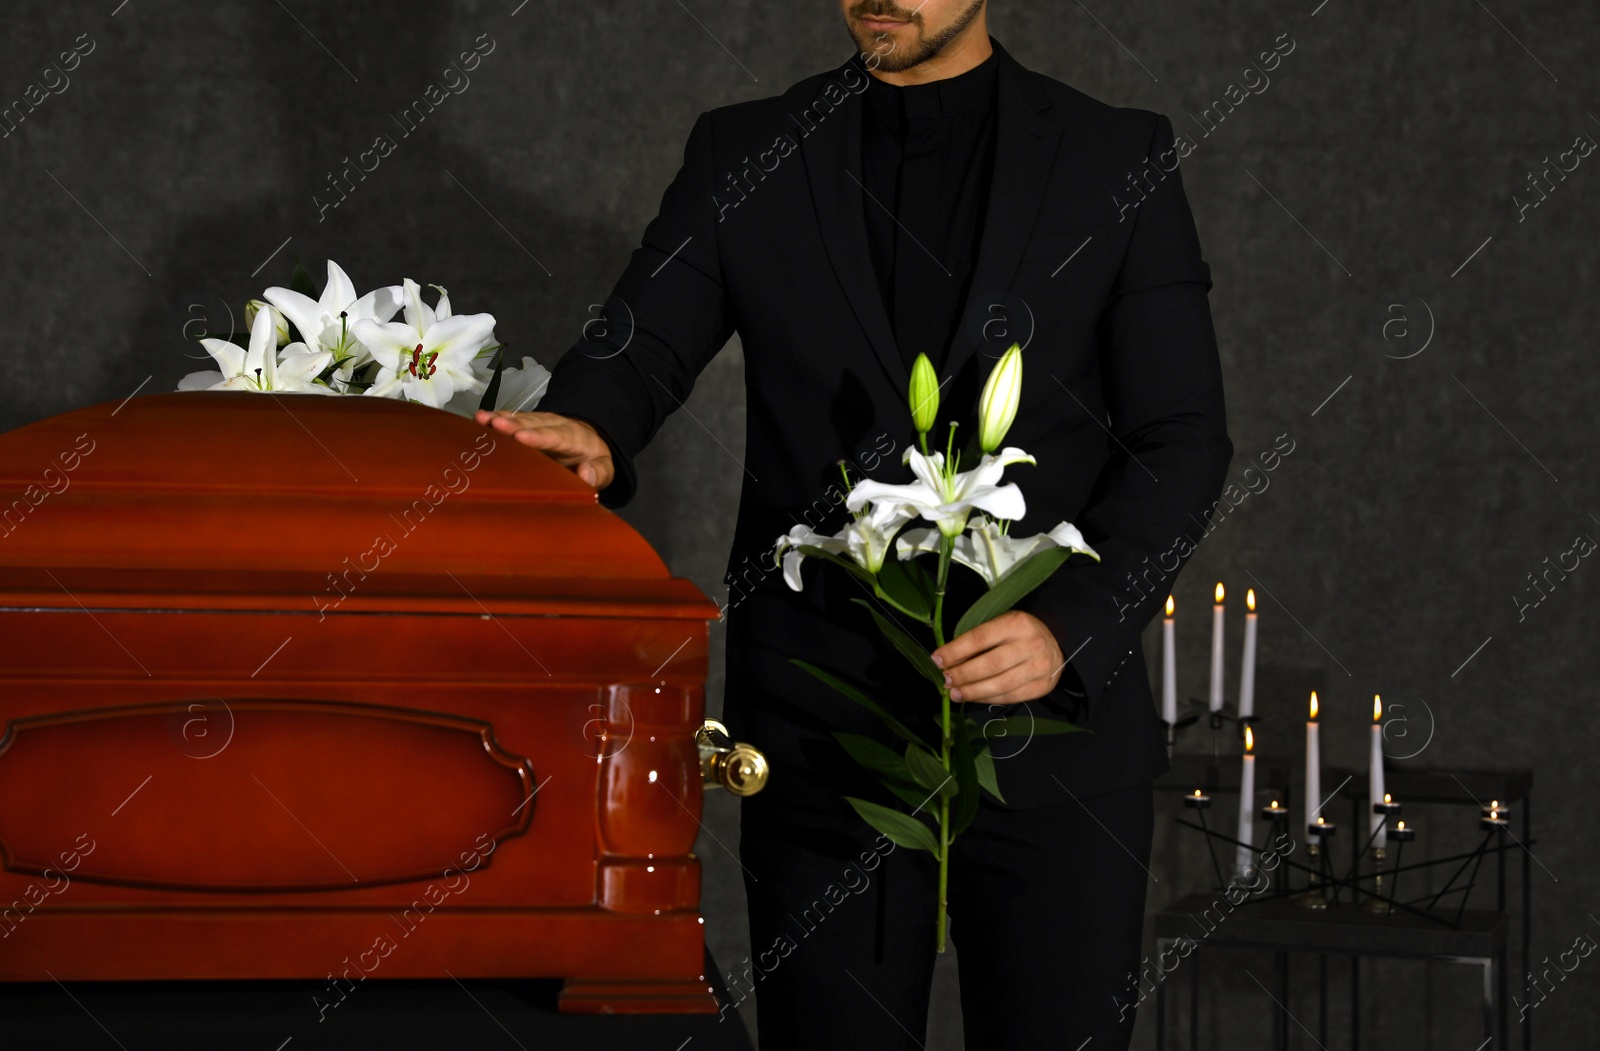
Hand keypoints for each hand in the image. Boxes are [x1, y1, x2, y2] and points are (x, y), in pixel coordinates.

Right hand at [475, 410, 613, 489]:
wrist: (589, 441)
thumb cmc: (594, 459)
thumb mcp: (605, 469)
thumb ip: (598, 473)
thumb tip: (585, 474)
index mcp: (574, 438)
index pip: (556, 436)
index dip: (539, 437)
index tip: (522, 437)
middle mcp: (554, 425)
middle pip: (533, 424)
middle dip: (513, 424)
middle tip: (495, 425)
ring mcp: (539, 423)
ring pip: (520, 419)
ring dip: (500, 419)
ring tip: (481, 419)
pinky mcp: (527, 424)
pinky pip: (512, 420)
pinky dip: (496, 419)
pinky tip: (479, 419)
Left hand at [930, 611, 1064, 705]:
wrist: (1055, 643)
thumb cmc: (1019, 633)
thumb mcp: (1001, 625)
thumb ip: (978, 640)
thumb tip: (948, 660)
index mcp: (1017, 623)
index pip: (980, 638)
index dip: (955, 651)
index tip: (937, 660)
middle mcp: (1031, 644)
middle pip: (990, 664)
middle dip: (963, 674)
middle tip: (944, 680)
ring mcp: (1040, 667)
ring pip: (1000, 684)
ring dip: (973, 691)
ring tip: (954, 693)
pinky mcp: (1042, 686)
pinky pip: (1010, 697)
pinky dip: (988, 699)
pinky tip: (974, 697)